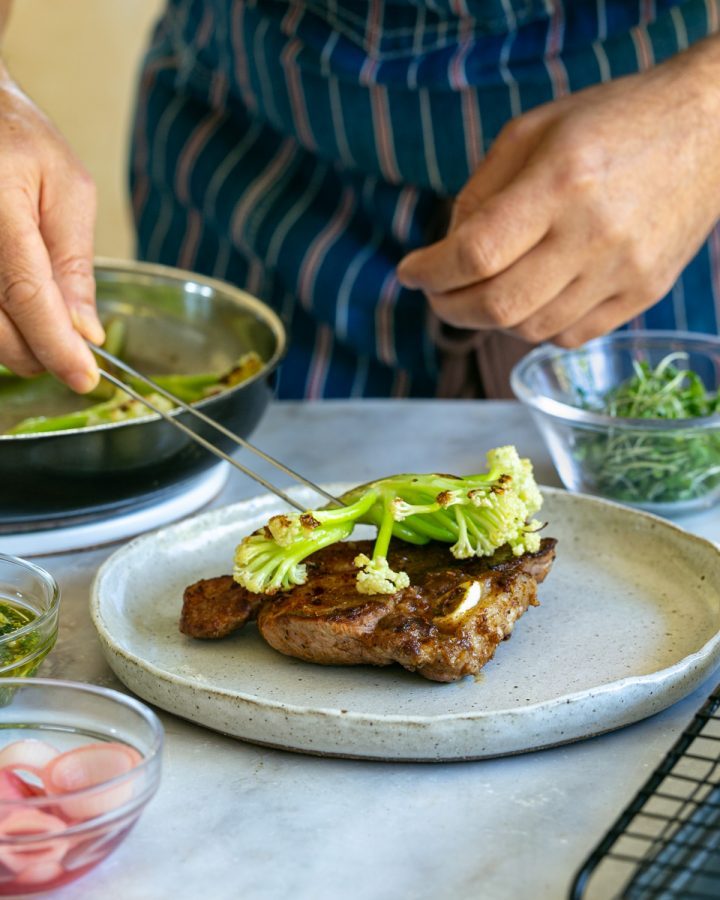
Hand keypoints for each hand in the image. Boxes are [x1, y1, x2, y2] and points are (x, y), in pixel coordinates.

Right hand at [0, 63, 102, 390]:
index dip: (58, 348)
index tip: (86, 379)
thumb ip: (75, 264)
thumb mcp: (68, 189)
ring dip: (17, 347)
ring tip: (47, 328)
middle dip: (41, 354)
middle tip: (74, 351)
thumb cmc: (17, 139)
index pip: (27, 297)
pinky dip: (1, 326)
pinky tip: (19, 314)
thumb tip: (85, 332)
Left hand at [397, 42, 719, 346]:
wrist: (708, 130)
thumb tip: (446, 251)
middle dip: (450, 308)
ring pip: (531, 329)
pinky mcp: (644, 293)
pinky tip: (529, 299)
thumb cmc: (610, 122)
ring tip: (479, 293)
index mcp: (562, 182)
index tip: (410, 272)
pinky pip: (570, 335)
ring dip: (490, 319)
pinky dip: (535, 327)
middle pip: (499, 305)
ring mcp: (624, 271)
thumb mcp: (532, 131)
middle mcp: (594, 234)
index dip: (431, 272)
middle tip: (437, 294)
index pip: (476, 252)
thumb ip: (481, 192)